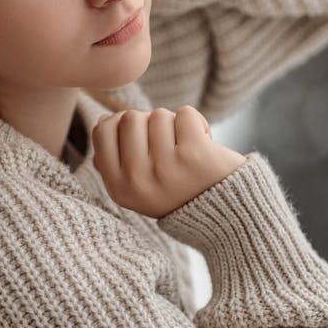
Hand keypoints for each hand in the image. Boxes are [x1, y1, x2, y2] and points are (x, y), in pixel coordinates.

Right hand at [91, 105, 248, 218]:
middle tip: (167, 146)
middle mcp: (137, 179)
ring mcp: (165, 167)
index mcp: (118, 187)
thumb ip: (114, 160)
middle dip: (150, 124)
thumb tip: (103, 120)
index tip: (141, 137)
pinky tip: (202, 143)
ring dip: (175, 125)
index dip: (121, 124)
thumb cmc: (177, 191)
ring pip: (159, 115)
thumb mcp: (136, 188)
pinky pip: (185, 113)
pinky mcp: (194, 154)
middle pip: (130, 118)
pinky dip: (197, 123)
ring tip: (185, 149)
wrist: (225, 214)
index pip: (103, 131)